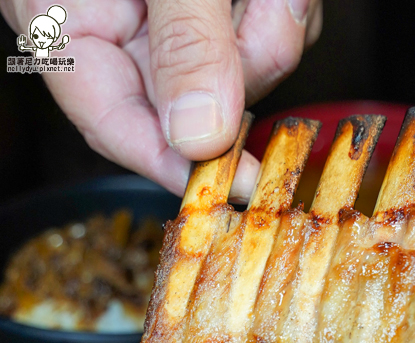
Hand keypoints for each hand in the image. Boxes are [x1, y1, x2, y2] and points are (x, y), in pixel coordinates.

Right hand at [0, 0, 321, 201]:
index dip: (177, 162)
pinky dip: (279, 1)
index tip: (242, 182)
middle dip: (245, 59)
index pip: (114, 123)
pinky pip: (264, 27)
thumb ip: (182, 39)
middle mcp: (114, 25)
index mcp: (64, 16)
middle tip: (268, 4)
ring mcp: (166, 15)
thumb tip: (199, 135)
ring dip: (271, 20)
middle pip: (193, 102)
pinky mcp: (214, 5)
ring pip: (241, 67)